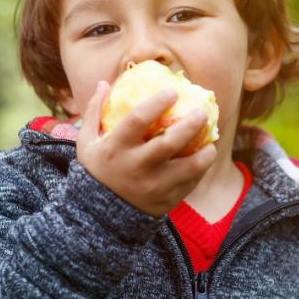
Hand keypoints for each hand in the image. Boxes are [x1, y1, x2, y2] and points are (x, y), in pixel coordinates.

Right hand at [75, 81, 216, 216]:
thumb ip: (94, 112)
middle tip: (202, 113)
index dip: (156, 104)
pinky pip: (189, 183)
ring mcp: (152, 186)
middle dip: (189, 125)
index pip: (137, 121)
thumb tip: (104, 82)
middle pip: (168, 143)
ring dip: (204, 154)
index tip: (173, 91)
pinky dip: (199, 171)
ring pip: (187, 168)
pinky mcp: (165, 201)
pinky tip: (204, 158)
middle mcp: (135, 167)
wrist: (99, 216)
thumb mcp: (87, 142)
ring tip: (211, 142)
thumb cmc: (96, 170)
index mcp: (115, 148)